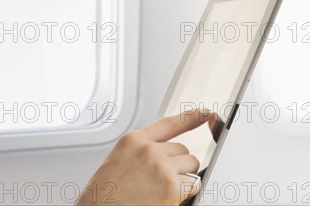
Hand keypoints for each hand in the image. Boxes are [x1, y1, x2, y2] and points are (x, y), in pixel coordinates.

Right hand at [75, 108, 211, 205]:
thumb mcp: (118, 162)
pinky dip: (186, 193)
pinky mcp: (172, 186)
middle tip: (160, 181)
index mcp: (132, 141)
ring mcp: (161, 166)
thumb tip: (164, 154)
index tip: (205, 112)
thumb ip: (140, 152)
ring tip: (162, 190)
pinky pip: (193, 184)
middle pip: (183, 149)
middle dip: (178, 165)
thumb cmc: (104, 195)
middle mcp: (148, 149)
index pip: (169, 123)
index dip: (191, 117)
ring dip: (184, 177)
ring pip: (191, 165)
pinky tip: (168, 198)